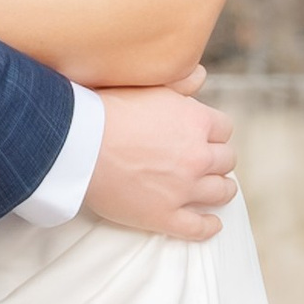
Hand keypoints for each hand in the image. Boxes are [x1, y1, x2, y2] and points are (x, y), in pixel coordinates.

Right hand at [82, 83, 236, 243]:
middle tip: (206, 162)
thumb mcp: (147, 84)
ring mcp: (182, 189)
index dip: (213, 132)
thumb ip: (179, 81)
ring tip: (216, 190)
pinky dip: (208, 227)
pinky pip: (198, 228)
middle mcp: (196, 156)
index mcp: (195, 121)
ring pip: (220, 192)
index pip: (224, 129)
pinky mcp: (164, 215)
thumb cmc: (105, 108)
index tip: (205, 137)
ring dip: (221, 189)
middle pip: (226, 160)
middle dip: (218, 159)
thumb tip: (201, 75)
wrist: (77, 142)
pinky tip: (211, 223)